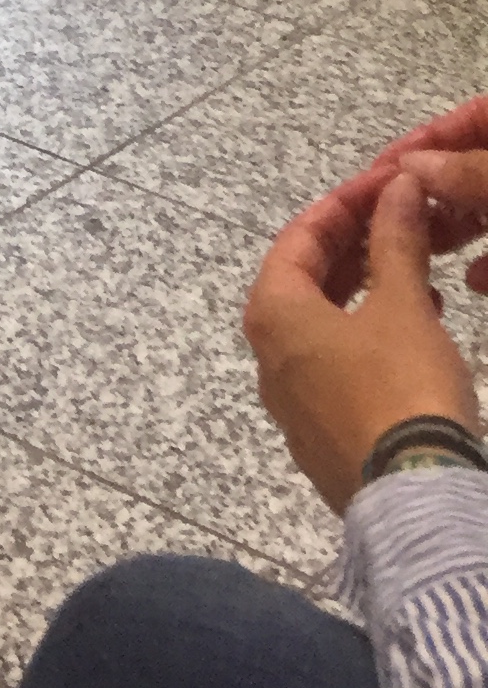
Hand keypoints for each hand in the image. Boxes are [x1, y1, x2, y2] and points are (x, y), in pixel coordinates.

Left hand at [243, 167, 481, 511]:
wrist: (418, 503)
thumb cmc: (402, 390)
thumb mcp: (403, 306)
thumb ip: (396, 243)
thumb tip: (397, 188)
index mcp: (273, 315)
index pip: (299, 238)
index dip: (345, 205)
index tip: (386, 183)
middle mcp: (269, 356)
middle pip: (306, 281)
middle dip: (357, 247)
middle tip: (403, 222)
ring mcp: (293, 405)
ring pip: (325, 327)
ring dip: (367, 291)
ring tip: (417, 272)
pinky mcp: (323, 440)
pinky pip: (339, 368)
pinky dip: (371, 337)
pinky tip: (417, 331)